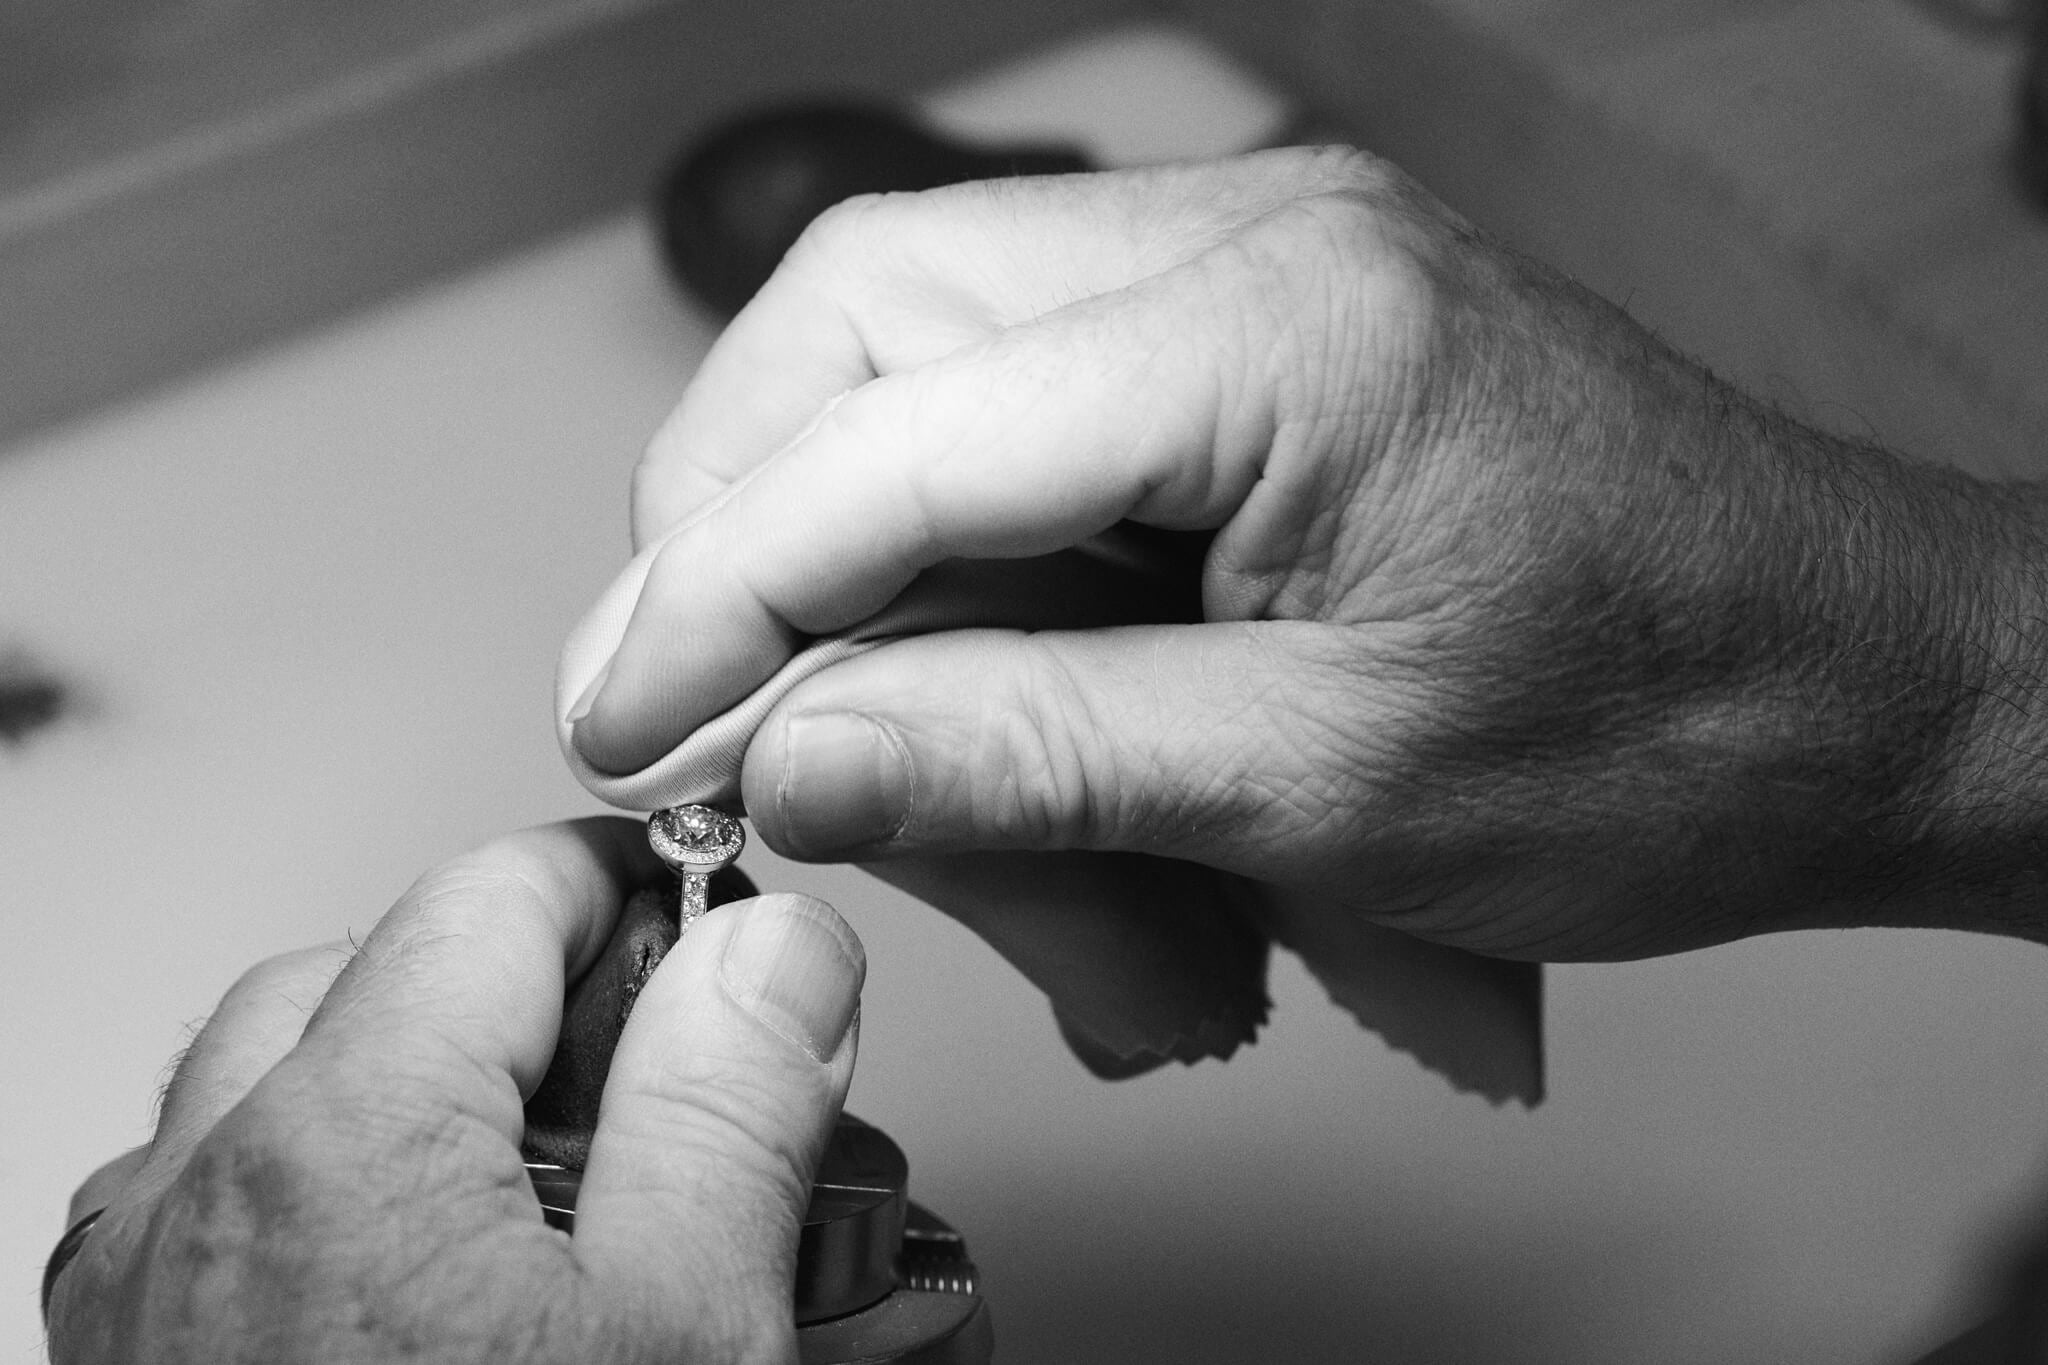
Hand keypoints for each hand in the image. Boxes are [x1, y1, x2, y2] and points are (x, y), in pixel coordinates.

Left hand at [45, 819, 864, 1364]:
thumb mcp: (684, 1341)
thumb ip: (729, 1113)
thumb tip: (772, 948)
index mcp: (335, 1153)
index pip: (496, 894)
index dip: (634, 880)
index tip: (721, 920)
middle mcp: (197, 1203)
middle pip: (371, 973)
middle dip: (527, 990)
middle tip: (659, 1062)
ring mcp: (142, 1300)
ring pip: (277, 1091)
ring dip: (424, 1089)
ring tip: (563, 1175)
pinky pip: (220, 1211)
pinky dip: (336, 1195)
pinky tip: (443, 1273)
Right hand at [567, 146, 2046, 962]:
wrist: (1861, 684)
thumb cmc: (1665, 732)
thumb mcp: (1325, 789)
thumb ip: (1032, 759)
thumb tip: (786, 762)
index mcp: (1273, 325)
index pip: (889, 430)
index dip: (717, 588)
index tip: (621, 720)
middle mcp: (1245, 238)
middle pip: (864, 315)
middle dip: (745, 516)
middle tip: (696, 698)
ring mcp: (1252, 266)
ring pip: (924, 344)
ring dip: (851, 534)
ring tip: (860, 727)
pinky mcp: (1257, 334)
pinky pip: (1028, 397)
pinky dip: (961, 541)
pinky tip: (979, 680)